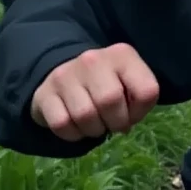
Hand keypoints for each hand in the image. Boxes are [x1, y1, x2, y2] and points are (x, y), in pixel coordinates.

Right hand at [30, 42, 159, 141]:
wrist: (64, 72)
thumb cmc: (106, 83)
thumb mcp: (129, 82)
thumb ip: (138, 99)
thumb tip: (125, 125)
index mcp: (122, 55)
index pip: (146, 91)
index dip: (141, 112)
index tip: (131, 113)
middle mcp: (93, 59)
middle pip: (110, 102)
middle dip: (115, 123)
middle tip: (111, 123)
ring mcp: (65, 74)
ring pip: (85, 116)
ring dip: (93, 130)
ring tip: (94, 124)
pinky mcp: (44, 93)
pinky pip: (62, 125)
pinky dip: (73, 134)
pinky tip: (76, 126)